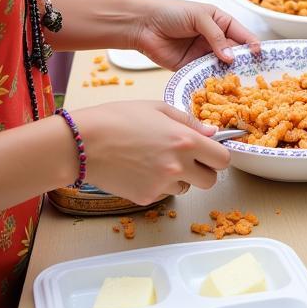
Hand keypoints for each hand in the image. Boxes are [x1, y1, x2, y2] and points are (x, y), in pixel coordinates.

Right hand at [71, 101, 228, 205]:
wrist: (84, 143)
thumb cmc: (118, 118)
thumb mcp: (157, 108)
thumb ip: (188, 121)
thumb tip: (211, 132)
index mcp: (184, 141)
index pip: (222, 159)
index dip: (218, 154)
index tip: (209, 150)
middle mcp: (177, 166)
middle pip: (211, 181)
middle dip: (203, 171)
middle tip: (188, 159)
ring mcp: (162, 185)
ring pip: (186, 189)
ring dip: (180, 178)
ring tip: (157, 160)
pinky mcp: (146, 198)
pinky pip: (163, 194)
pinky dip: (158, 185)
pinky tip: (141, 168)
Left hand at [121, 0, 261, 69]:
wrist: (142, 25)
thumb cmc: (171, 12)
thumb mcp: (199, 17)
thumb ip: (216, 36)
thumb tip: (230, 57)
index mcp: (219, 21)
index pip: (241, 33)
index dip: (251, 43)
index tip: (259, 54)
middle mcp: (213, 39)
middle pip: (234, 52)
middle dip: (243, 62)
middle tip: (254, 74)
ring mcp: (202, 54)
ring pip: (221, 66)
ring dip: (229, 74)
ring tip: (239, 83)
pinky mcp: (190, 67)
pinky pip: (204, 75)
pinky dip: (212, 81)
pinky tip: (219, 87)